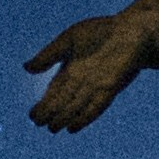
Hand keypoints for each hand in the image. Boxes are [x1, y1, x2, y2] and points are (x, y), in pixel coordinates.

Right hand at [23, 6, 158, 132]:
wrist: (132, 30)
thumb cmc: (101, 32)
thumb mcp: (69, 39)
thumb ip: (49, 54)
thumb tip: (26, 68)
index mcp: (70, 71)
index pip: (53, 92)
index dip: (43, 105)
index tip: (33, 115)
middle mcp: (82, 82)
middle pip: (63, 102)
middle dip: (50, 113)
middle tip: (39, 123)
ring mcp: (96, 86)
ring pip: (76, 107)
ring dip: (64, 118)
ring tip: (53, 128)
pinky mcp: (110, 87)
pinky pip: (96, 106)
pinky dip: (85, 117)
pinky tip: (73, 127)